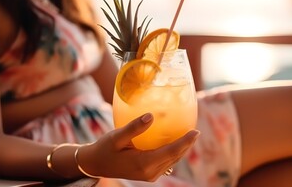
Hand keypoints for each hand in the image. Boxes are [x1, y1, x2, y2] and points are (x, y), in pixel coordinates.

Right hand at [78, 113, 199, 180]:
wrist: (96, 164)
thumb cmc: (104, 148)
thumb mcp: (116, 137)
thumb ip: (134, 128)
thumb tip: (151, 116)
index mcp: (143, 163)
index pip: (171, 152)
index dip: (185, 142)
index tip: (196, 131)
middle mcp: (150, 172)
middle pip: (175, 157)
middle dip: (187, 145)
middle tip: (196, 131)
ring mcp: (150, 175)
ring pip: (172, 161)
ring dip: (182, 149)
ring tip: (189, 135)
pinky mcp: (149, 173)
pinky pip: (166, 162)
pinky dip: (173, 152)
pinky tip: (175, 141)